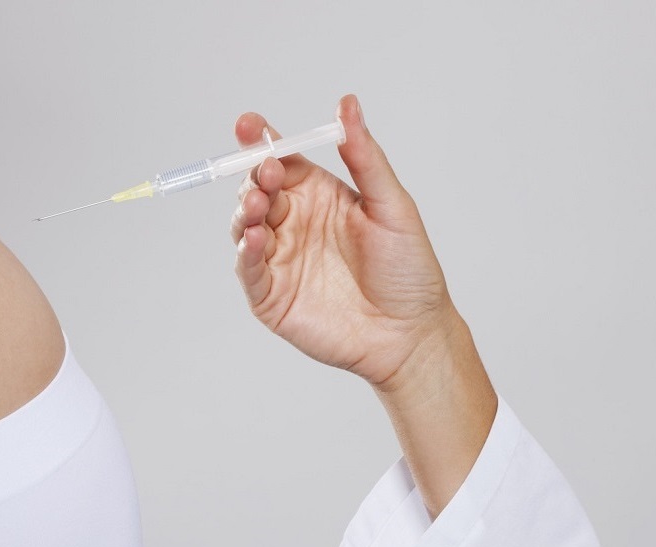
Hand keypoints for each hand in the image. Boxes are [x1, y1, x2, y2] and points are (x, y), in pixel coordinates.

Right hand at [231, 95, 456, 386]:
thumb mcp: (392, 206)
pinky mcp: (271, 295)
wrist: (410, 334)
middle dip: (253, 177)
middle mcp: (294, 223)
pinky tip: (254, 237)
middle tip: (267, 174)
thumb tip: (348, 103)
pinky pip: (248, 268)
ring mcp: (280, 258)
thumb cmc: (409, 270)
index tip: (251, 125)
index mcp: (318, 195)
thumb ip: (365, 157)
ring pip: (244, 225)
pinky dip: (244, 251)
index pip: (281, 160)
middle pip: (256, 189)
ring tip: (258, 205)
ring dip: (244, 210)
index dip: (262, 141)